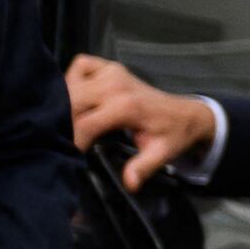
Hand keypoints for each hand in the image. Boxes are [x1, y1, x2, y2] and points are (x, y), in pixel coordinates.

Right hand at [65, 56, 216, 190]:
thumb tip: (129, 183)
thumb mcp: (161, 154)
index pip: (84, 124)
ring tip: (66, 120)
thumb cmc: (172, 135)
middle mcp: (116, 85)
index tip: (68, 154)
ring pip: (72, 83)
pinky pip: (81, 65)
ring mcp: (113, 72)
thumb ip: (142, 167)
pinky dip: (74, 78)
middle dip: (62, 121)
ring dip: (64, 100)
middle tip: (62, 137)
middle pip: (71, 101)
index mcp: (126, 107)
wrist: (187, 114)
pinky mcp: (111, 66)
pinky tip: (77, 96)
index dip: (72, 141)